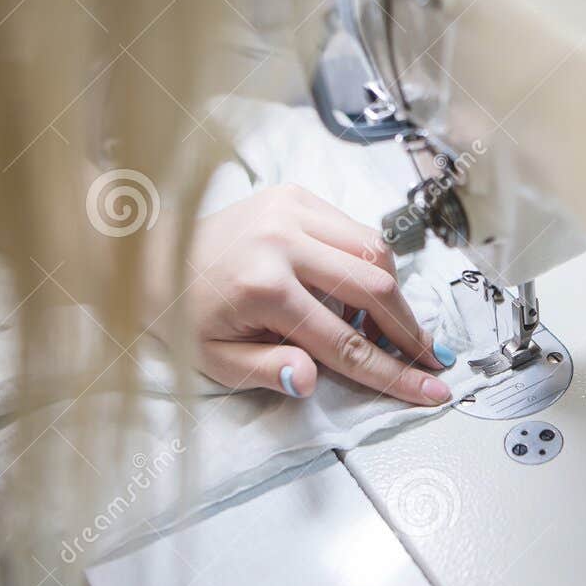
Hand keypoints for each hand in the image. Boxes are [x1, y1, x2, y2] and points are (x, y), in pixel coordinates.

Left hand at [161, 187, 453, 404]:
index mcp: (263, 290)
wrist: (152, 255)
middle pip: (375, 287)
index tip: (433, 389)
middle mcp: (283, 243)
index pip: (345, 342)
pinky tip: (357, 290)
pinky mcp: (296, 196)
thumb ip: (266, 371)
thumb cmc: (186, 317)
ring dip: (393, 293)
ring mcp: (292, 211)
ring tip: (386, 325)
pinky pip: (355, 231)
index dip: (394, 372)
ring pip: (375, 252)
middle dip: (409, 329)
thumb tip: (309, 380)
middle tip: (428, 357)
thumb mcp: (216, 360)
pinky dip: (369, 263)